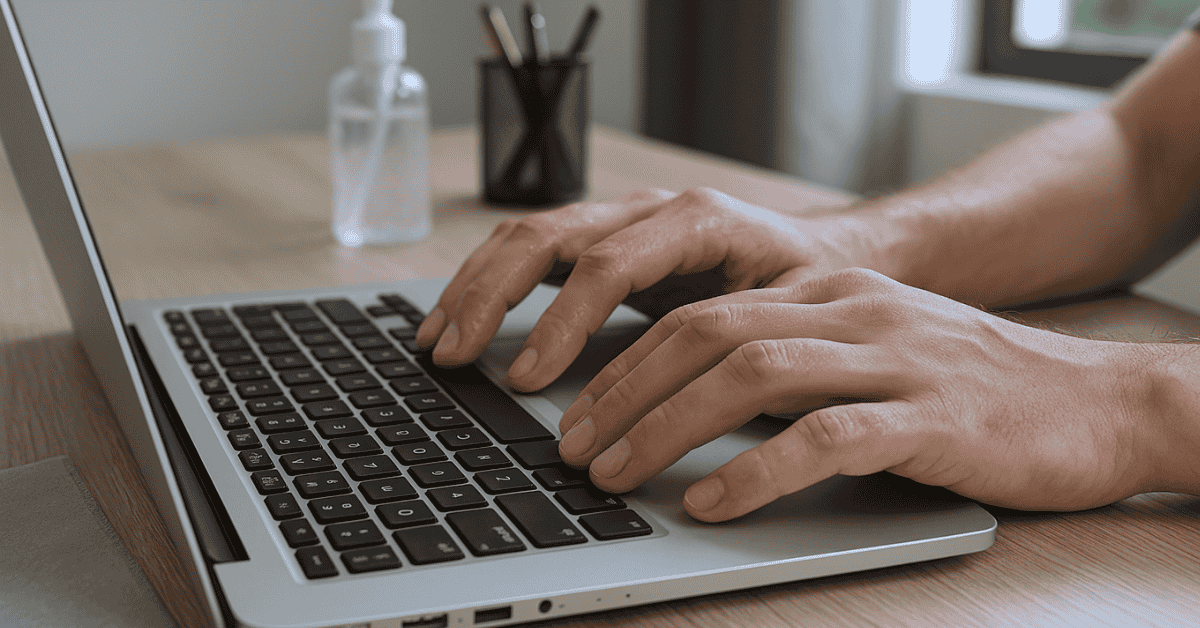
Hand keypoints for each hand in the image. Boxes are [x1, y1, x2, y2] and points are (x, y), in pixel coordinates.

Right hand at [416, 187, 868, 390]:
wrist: (830, 250)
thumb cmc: (811, 283)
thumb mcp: (791, 310)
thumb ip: (734, 334)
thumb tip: (676, 387)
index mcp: (695, 219)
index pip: (606, 264)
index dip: (560, 321)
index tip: (528, 376)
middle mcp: (648, 209)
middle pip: (546, 237)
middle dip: (490, 296)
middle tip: (454, 354)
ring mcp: (621, 219)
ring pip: (527, 236)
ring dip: (474, 286)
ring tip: (437, 340)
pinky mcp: (607, 238)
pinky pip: (533, 248)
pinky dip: (488, 281)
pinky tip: (460, 319)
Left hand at [555, 268, 1169, 520]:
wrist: (1099, 402)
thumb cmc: (973, 389)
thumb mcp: (874, 352)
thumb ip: (797, 361)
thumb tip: (697, 406)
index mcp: (830, 290)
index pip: (701, 311)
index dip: (626, 360)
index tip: (578, 407)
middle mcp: (852, 310)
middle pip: (707, 334)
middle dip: (623, 391)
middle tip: (572, 445)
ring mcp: (893, 358)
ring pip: (751, 376)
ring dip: (666, 427)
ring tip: (616, 472)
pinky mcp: (932, 418)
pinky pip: (824, 438)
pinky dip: (754, 472)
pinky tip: (710, 502)